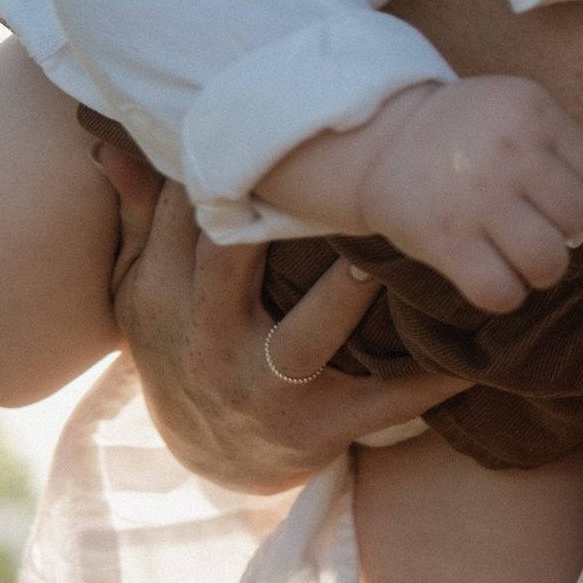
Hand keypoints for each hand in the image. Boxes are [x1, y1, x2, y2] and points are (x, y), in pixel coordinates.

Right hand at [92, 137, 467, 496]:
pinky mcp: (318, 428)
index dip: (217, 168)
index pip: (182, 221)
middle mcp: (206, 344)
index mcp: (159, 299)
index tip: (260, 121)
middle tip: (327, 166)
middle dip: (268, 220)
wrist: (209, 461)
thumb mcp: (141, 289)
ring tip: (386, 248)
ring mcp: (264, 390)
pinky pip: (380, 403)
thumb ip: (136, 218)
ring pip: (306, 336)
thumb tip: (111, 147)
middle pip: (229, 267)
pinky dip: (428, 383)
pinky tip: (472, 353)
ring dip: (347, 295)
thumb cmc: (182, 344)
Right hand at [267, 76, 582, 315]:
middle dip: (560, 236)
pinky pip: (501, 292)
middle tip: (531, 232)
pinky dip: (505, 294)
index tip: (555, 206)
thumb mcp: (515, 113)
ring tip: (516, 258)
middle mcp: (509, 150)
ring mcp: (476, 197)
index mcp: (531, 110)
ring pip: (547, 261)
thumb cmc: (462, 132)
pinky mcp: (443, 239)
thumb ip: (565, 155)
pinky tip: (489, 276)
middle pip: (574, 220)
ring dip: (538, 271)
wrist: (378, 137)